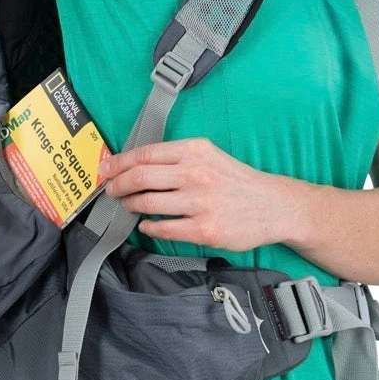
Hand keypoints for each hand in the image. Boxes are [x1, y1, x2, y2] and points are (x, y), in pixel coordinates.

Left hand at [99, 138, 275, 252]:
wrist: (273, 206)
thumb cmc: (237, 182)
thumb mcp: (210, 156)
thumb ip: (178, 158)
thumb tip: (137, 164)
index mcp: (195, 151)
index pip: (145, 154)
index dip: (119, 162)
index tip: (106, 169)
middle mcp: (196, 173)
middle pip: (140, 176)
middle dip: (118, 185)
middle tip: (112, 190)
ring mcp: (199, 202)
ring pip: (147, 202)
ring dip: (131, 205)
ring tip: (130, 206)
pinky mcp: (204, 229)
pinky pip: (163, 228)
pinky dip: (148, 226)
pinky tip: (147, 224)